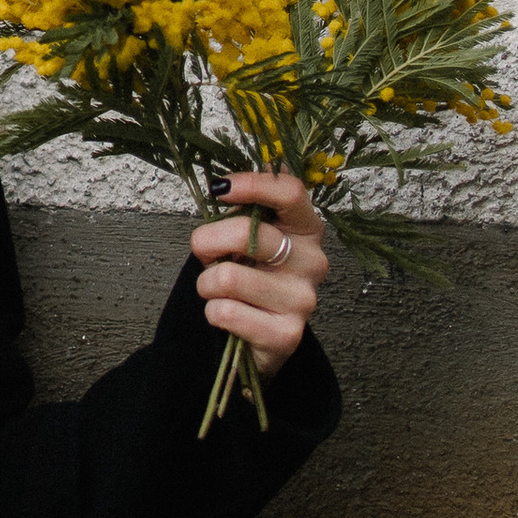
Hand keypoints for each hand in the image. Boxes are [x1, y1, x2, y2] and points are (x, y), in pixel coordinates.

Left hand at [189, 170, 328, 382]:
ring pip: (228, 278)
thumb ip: (244, 210)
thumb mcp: (249, 237)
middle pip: (247, 233)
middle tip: (206, 253)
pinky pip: (225, 312)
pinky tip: (230, 313)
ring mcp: (302, 300)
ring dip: (207, 284)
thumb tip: (228, 181)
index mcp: (306, 229)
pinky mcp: (286, 334)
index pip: (290, 193)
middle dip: (208, 241)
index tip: (220, 188)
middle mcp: (312, 262)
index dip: (252, 184)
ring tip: (220, 289)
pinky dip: (213, 312)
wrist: (262, 335)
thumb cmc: (251, 275)